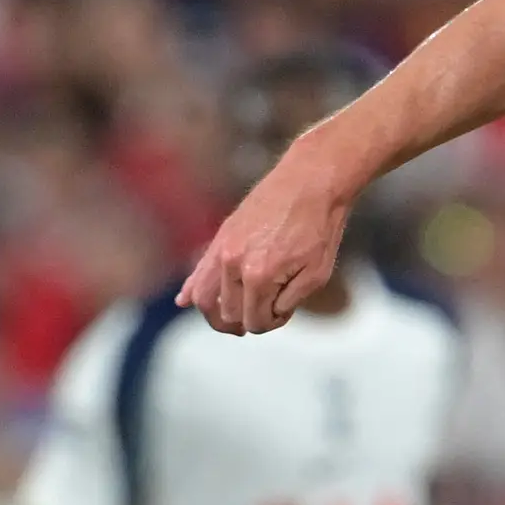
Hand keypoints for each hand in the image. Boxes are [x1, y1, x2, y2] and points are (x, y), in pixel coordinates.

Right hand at [181, 143, 354, 333]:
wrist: (311, 181)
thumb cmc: (319, 226)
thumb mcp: (316, 274)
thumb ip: (289, 302)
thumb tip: (268, 313)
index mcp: (259, 277)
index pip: (254, 321)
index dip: (271, 323)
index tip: (284, 313)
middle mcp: (234, 265)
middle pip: (229, 313)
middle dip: (248, 320)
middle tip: (265, 314)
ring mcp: (223, 249)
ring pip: (204, 297)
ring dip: (216, 314)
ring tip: (230, 321)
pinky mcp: (222, 236)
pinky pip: (199, 270)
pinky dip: (192, 289)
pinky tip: (184, 301)